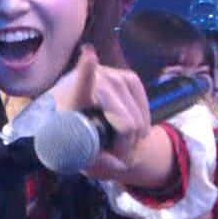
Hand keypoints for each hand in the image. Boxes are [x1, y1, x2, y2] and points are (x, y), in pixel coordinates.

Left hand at [48, 45, 153, 179]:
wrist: (82, 123)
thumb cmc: (77, 140)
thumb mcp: (83, 158)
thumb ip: (99, 163)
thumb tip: (120, 163)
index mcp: (73, 100)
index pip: (81, 84)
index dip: (87, 71)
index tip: (89, 55)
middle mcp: (91, 82)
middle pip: (123, 120)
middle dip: (126, 144)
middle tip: (119, 156)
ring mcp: (110, 75)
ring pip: (135, 115)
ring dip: (135, 136)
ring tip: (125, 146)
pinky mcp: (126, 76)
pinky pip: (143, 101)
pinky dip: (144, 120)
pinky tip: (139, 131)